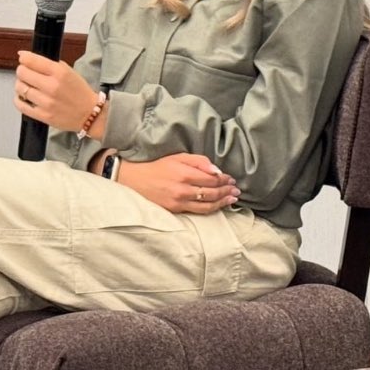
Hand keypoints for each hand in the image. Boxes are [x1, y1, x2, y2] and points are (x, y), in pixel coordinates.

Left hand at [14, 50, 104, 134]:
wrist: (90, 114)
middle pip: (22, 73)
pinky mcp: (42, 115)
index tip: (23, 58)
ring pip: (20, 88)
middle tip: (26, 73)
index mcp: (60, 73)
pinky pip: (20, 104)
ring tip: (27, 86)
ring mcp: (46, 102)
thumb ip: (53, 65)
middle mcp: (52, 86)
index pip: (31, 61)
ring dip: (21, 85)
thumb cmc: (80, 92)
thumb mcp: (71, 72)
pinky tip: (25, 97)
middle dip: (22, 71)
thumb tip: (31, 59)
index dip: (24, 58)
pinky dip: (19, 99)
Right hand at [118, 153, 239, 214]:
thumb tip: (217, 171)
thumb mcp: (179, 157)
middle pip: (212, 193)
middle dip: (227, 192)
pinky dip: (211, 209)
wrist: (133, 180)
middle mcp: (183, 190)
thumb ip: (199, 161)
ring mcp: (179, 202)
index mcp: (185, 174)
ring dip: (222, 202)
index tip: (231, 179)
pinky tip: (218, 206)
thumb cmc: (158, 166)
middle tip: (236, 190)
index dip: (224, 180)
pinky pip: (197, 211)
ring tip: (232, 199)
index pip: (212, 179)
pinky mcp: (174, 210)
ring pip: (207, 205)